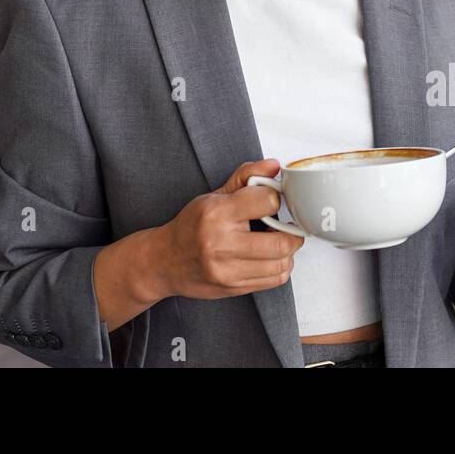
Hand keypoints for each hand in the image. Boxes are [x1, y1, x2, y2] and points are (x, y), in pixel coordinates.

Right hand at [148, 160, 304, 300]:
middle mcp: (221, 243)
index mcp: (217, 213)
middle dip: (291, 232)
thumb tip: (273, 166)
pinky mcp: (233, 287)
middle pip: (281, 242)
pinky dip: (280, 267)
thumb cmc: (190, 227)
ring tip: (276, 242)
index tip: (271, 201)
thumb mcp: (214, 195)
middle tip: (285, 226)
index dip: (275, 198)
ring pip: (282, 263)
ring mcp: (227, 270)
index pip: (268, 201)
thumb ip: (246, 176)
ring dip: (287, 251)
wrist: (163, 261)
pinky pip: (275, 279)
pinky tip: (269, 258)